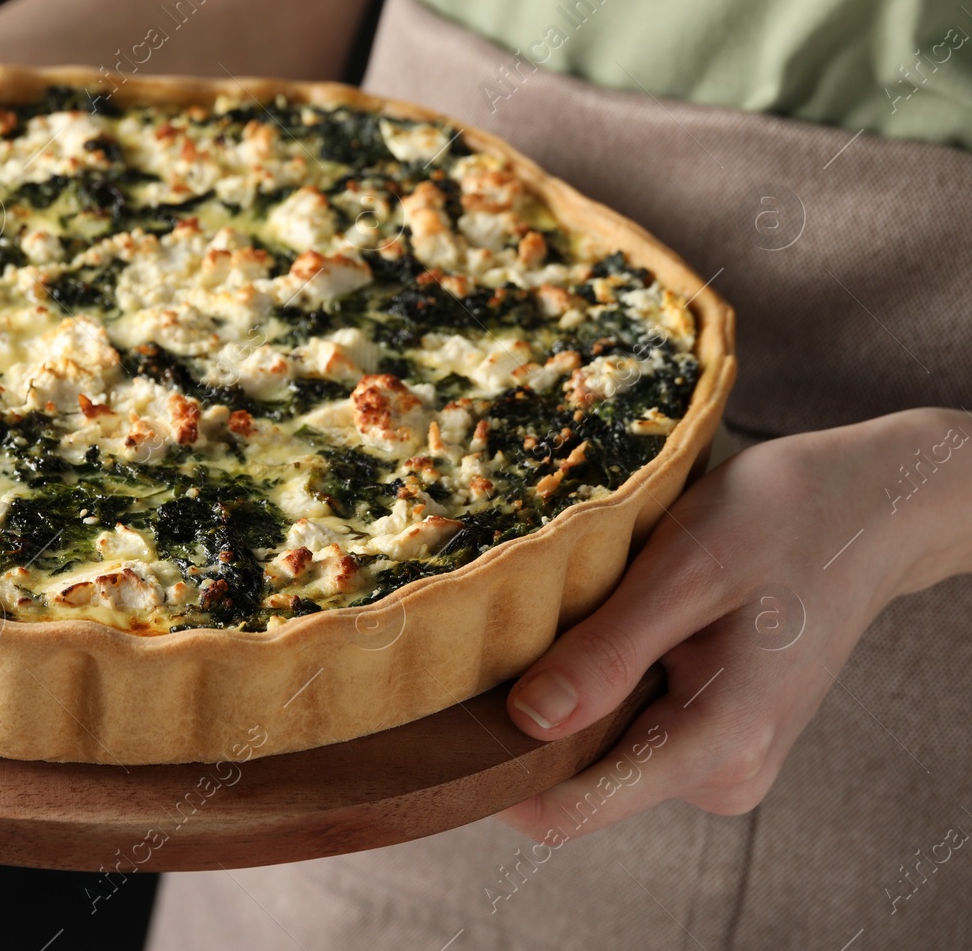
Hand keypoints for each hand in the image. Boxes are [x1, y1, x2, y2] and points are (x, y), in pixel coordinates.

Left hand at [495, 407, 971, 840]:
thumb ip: (608, 654)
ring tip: (595, 603)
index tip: (444, 706)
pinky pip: (627, 723)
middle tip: (525, 618)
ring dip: (573, 684)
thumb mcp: (685, 571)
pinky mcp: (714, 735)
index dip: (492, 768)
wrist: (870, 507)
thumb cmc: (782, 521)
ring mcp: (719, 761)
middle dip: (533, 708)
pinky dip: (605, 676)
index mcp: (714, 746)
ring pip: (596, 746)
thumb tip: (524, 722)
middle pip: (573, 774)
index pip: (565, 807)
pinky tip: (624, 614)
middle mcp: (718, 775)